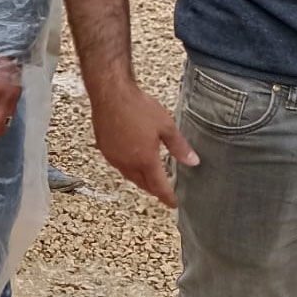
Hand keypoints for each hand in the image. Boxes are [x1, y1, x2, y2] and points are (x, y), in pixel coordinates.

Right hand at [89, 80, 197, 207]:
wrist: (110, 93)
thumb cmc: (136, 106)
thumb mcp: (166, 126)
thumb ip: (180, 147)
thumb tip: (192, 161)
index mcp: (144, 159)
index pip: (158, 186)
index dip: (167, 197)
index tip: (173, 203)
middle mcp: (127, 162)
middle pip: (142, 183)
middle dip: (153, 189)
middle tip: (161, 191)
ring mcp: (113, 156)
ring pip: (128, 175)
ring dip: (139, 179)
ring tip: (148, 177)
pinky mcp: (104, 147)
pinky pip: (117, 164)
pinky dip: (127, 167)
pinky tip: (131, 160)